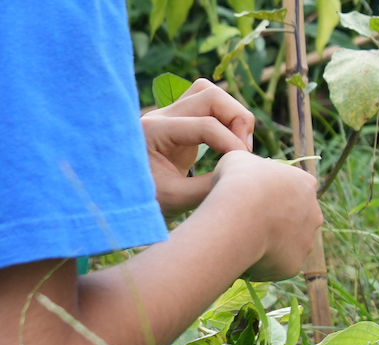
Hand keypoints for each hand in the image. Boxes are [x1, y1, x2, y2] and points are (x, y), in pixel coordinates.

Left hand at [141, 79, 255, 217]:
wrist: (122, 203)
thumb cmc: (145, 203)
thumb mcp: (177, 200)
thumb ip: (209, 186)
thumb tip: (241, 175)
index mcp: (153, 131)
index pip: (205, 124)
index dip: (232, 144)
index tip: (243, 168)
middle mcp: (160, 116)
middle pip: (209, 94)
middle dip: (237, 118)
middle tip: (244, 151)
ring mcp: (169, 117)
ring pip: (210, 94)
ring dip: (233, 116)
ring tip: (239, 147)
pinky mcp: (179, 125)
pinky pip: (209, 109)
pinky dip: (227, 123)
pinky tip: (230, 148)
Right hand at [209, 151, 322, 281]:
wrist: (239, 217)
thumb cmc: (238, 182)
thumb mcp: (239, 160)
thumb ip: (250, 167)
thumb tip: (244, 171)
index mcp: (305, 184)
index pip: (295, 188)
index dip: (273, 193)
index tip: (256, 197)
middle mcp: (314, 214)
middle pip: (297, 219)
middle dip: (278, 221)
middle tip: (250, 222)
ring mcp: (307, 242)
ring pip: (289, 244)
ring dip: (272, 244)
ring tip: (244, 241)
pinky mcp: (294, 265)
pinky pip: (278, 265)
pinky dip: (263, 264)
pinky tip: (245, 258)